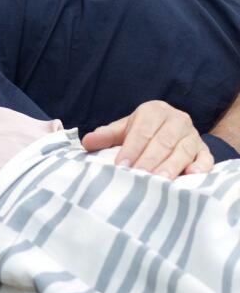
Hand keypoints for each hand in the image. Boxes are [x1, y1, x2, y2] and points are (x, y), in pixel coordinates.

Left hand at [82, 101, 213, 177]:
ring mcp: (193, 136)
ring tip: (159, 181)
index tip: (121, 165)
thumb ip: (107, 135)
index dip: (132, 148)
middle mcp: (177, 120)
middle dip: (149, 160)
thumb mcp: (124, 129)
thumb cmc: (143, 131)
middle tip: (139, 176)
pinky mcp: (205, 150)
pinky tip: (191, 176)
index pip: (142, 131)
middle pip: (163, 142)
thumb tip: (86, 142)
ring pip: (182, 151)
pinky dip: (200, 167)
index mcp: (154, 111)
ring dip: (171, 167)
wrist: (172, 128)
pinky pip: (206, 159)